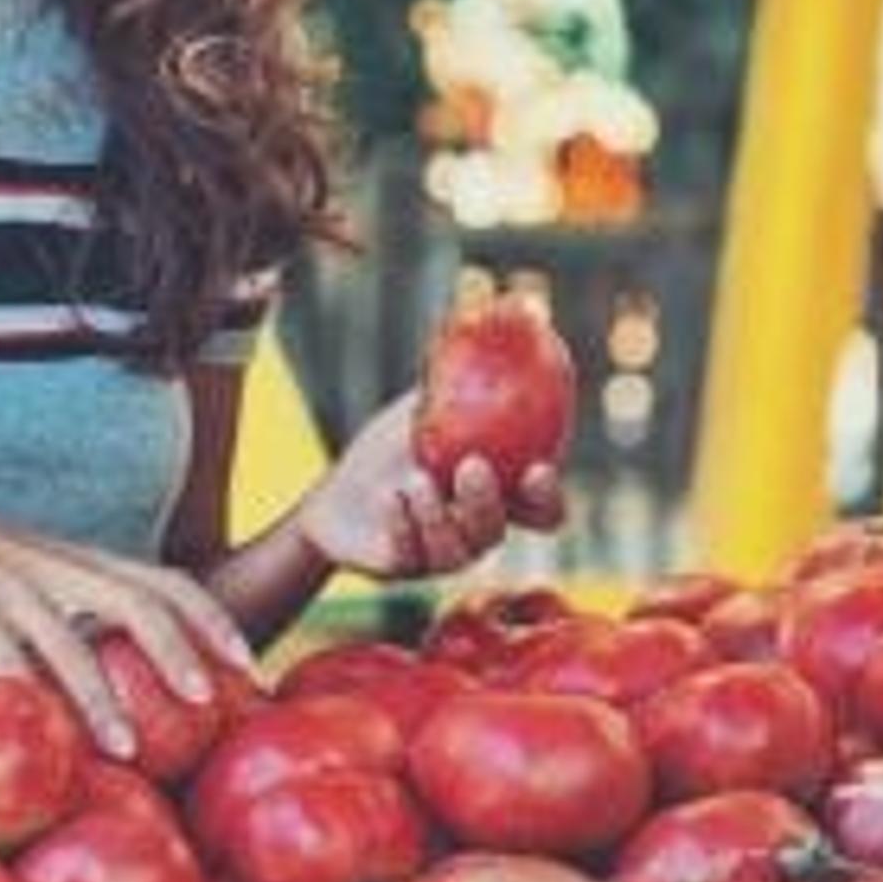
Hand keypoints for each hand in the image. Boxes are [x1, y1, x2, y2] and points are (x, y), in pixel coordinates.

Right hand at [0, 497, 254, 761]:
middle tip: (212, 701)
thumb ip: (87, 610)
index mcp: (85, 562)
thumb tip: (133, 670)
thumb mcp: (42, 579)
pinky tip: (39, 730)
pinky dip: (25, 695)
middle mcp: (59, 569)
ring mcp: (11, 588)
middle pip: (139, 602)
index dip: (214, 621)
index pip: (169, 582)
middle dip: (181, 651)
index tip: (249, 665)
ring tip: (129, 749)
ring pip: (70, 642)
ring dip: (102, 698)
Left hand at [298, 391, 566, 580]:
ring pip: (457, 549)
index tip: (538, 468)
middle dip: (488, 503)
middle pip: (498, 532)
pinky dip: (400, 524)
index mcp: (496, 499)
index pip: (542, 511)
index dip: (547, 498)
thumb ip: (465, 378)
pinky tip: (387, 498)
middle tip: (471, 466)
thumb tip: (514, 313)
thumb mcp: (425, 408)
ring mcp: (440, 556)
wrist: (335, 496)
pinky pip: (409, 555)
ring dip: (439, 514)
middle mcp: (475, 532)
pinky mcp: (402, 568)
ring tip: (415, 480)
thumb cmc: (390, 450)